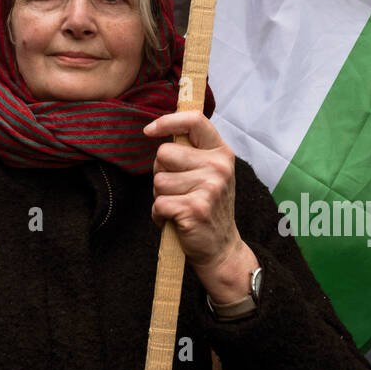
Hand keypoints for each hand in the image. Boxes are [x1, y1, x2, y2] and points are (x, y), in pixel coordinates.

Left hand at [145, 111, 257, 303]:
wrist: (220, 248)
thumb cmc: (207, 206)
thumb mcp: (209, 172)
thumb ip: (191, 151)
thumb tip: (158, 129)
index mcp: (221, 153)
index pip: (194, 121)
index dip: (167, 122)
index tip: (149, 131)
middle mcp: (218, 167)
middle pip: (164, 153)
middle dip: (161, 172)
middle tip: (178, 190)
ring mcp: (209, 188)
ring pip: (158, 180)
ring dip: (161, 196)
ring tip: (180, 206)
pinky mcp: (195, 209)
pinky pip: (158, 203)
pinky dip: (159, 214)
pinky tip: (175, 220)